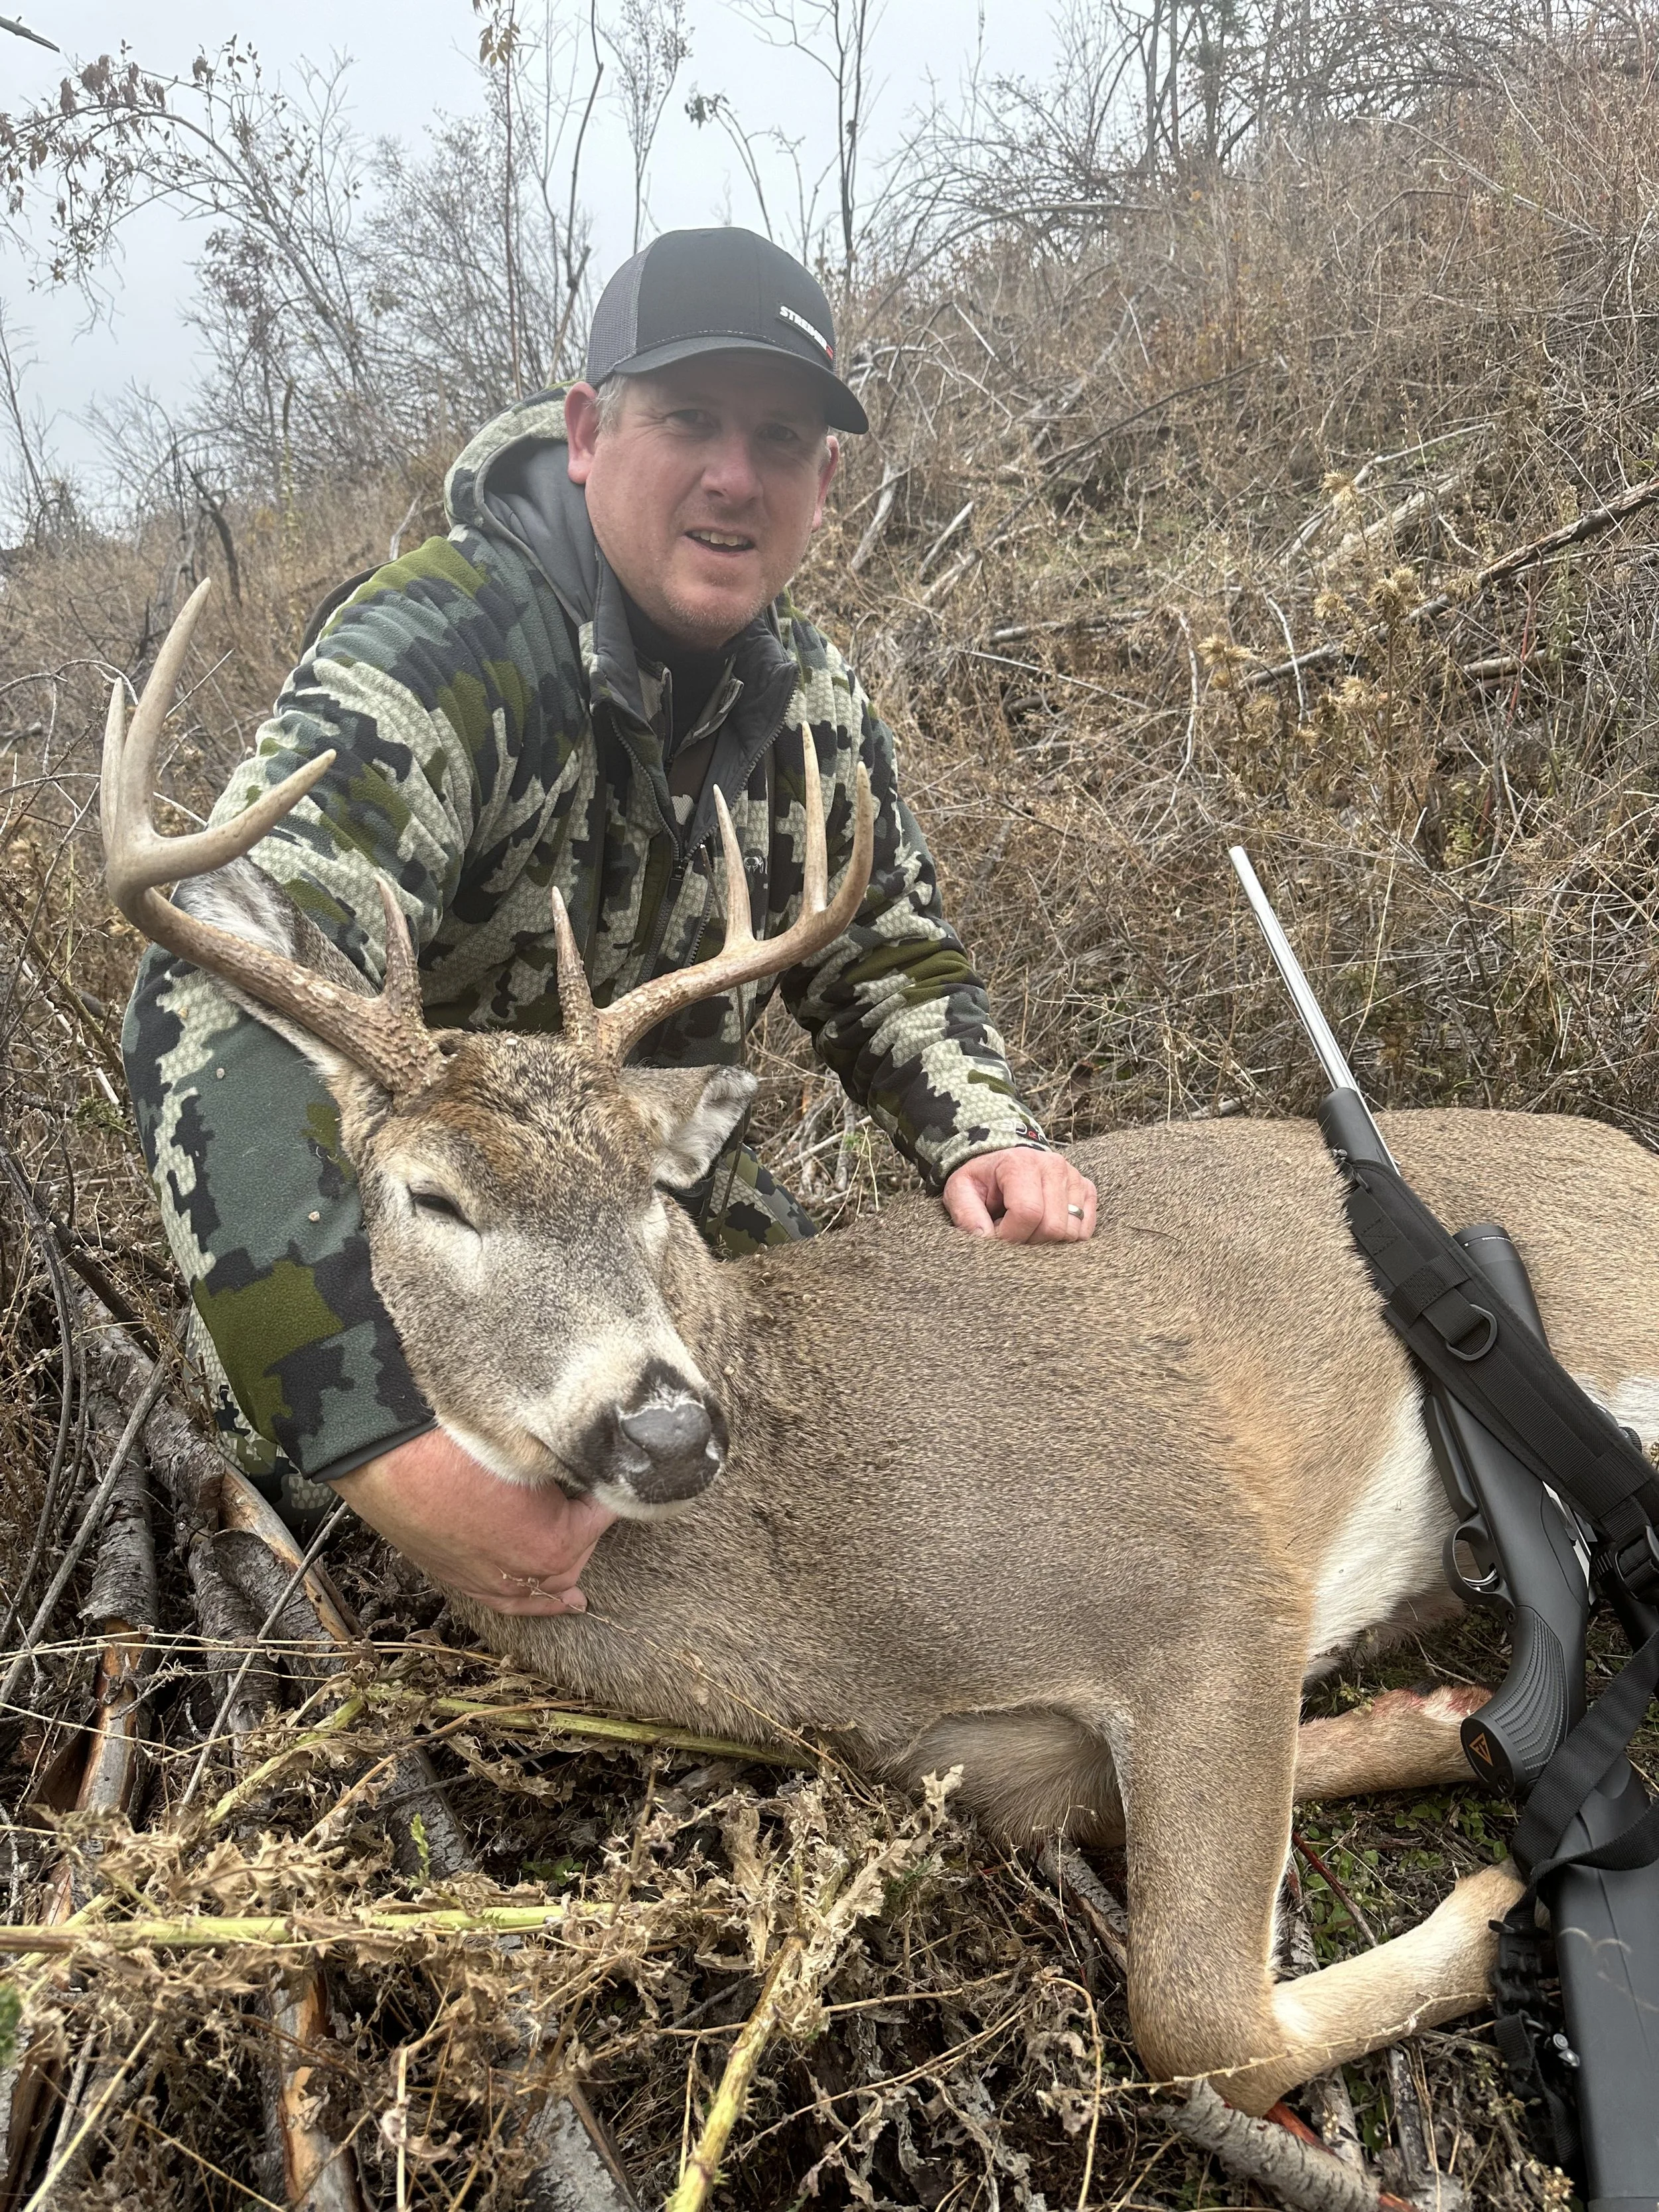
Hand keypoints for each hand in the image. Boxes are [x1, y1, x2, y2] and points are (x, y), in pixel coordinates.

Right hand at [332, 1426, 614, 1614]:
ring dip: (567, 1567)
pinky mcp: (462, 1580)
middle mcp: (528, 1574)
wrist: (386, 1457)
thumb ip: (567, 1465)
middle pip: (578, 1554)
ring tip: (590, 1558)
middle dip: (587, 1526)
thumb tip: (591, 1459)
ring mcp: (494, 1582)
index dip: (610, 1488)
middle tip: (590, 1495)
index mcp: (553, 1544)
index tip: (614, 1472)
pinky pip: (509, 1600)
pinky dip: (536, 1600)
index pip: (604, 1515)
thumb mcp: (529, 1448)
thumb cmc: (457, 1446)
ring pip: (546, 1583)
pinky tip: (560, 1600)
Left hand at [942, 1148, 1097, 1242]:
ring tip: (1026, 1226)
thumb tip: (986, 1239)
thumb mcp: (960, 1191)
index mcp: (1020, 1163)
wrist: (1001, 1162)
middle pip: (1053, 1226)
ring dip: (1046, 1240)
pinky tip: (1045, 1225)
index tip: (996, 1234)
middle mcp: (1053, 1165)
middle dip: (1029, 1240)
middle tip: (1011, 1230)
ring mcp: (1074, 1176)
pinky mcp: (1086, 1188)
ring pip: (1071, 1232)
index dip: (1010, 1235)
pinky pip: (1085, 1230)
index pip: (1028, 1213)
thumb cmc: (981, 1180)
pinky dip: (1065, 1237)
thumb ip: (966, 1214)